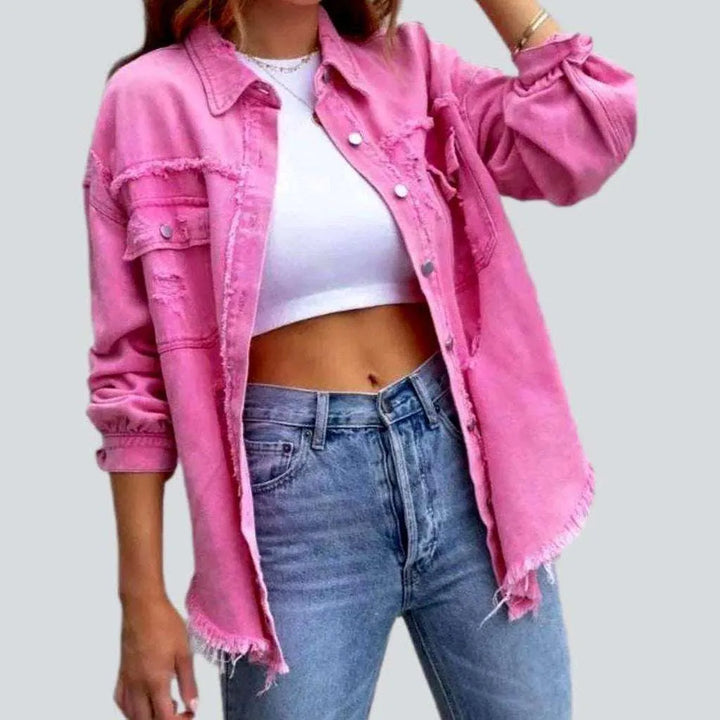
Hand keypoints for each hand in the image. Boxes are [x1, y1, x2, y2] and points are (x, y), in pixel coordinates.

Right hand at [114, 595, 197, 718]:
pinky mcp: (121, 672)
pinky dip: (131, 708)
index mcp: (155, 681)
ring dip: (147, 717)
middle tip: (179, 711)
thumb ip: (189, 683)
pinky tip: (142, 700)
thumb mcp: (184, 653)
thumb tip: (193, 705)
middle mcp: (137, 685)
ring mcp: (126, 680)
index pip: (164, 718)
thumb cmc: (164, 623)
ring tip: (165, 703)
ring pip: (131, 714)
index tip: (190, 714)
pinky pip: (121, 700)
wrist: (143, 605)